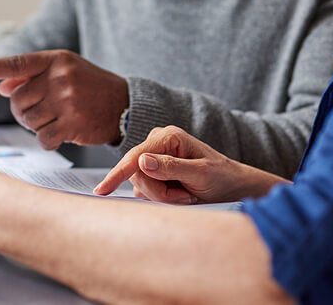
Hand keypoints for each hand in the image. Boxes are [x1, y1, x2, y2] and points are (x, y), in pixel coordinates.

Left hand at [0, 50, 128, 148]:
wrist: (123, 103)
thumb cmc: (89, 85)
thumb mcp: (65, 70)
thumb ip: (32, 76)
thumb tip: (2, 87)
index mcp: (56, 60)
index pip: (16, 64)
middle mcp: (61, 78)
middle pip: (17, 100)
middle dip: (22, 110)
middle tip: (40, 110)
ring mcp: (67, 101)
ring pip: (28, 121)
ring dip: (36, 125)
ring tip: (54, 119)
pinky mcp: (73, 124)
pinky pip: (42, 138)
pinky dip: (47, 139)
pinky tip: (61, 131)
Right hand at [95, 125, 288, 203]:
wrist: (231, 184)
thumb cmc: (220, 177)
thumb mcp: (200, 174)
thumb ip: (171, 167)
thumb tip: (142, 161)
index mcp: (168, 136)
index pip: (136, 157)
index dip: (118, 174)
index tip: (101, 191)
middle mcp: (157, 141)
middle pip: (137, 174)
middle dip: (158, 192)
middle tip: (184, 196)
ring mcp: (154, 155)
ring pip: (140, 183)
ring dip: (161, 196)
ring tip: (185, 194)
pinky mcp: (153, 170)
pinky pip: (144, 188)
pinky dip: (161, 197)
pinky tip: (179, 194)